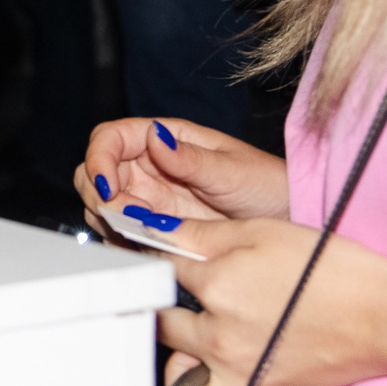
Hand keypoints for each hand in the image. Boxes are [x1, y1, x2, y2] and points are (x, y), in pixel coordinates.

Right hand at [75, 116, 288, 229]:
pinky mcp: (156, 227)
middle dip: (100, 194)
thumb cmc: (268, 186)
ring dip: (110, 220)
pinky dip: (122, 241)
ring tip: (141, 236)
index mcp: (165, 139)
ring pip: (103, 204)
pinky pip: (122, 232)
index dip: (99, 159)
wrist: (290, 222)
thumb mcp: (232, 171)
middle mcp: (151, 165)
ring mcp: (151, 197)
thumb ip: (190, 159)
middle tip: (126, 219)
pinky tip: (143, 248)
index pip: (111, 138)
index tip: (108, 187)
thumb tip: (154, 136)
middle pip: (96, 171)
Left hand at [155, 217, 386, 385]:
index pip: (159, 269)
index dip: (157, 257)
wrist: (385, 316)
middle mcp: (219, 335)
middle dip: (163, 304)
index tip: (157, 256)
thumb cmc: (333, 270)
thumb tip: (158, 230)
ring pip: (174, 375)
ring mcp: (237, 372)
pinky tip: (208, 374)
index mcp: (217, 286)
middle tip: (181, 295)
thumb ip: (202, 234)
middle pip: (161, 321)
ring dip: (173, 358)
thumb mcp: (263, 231)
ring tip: (189, 340)